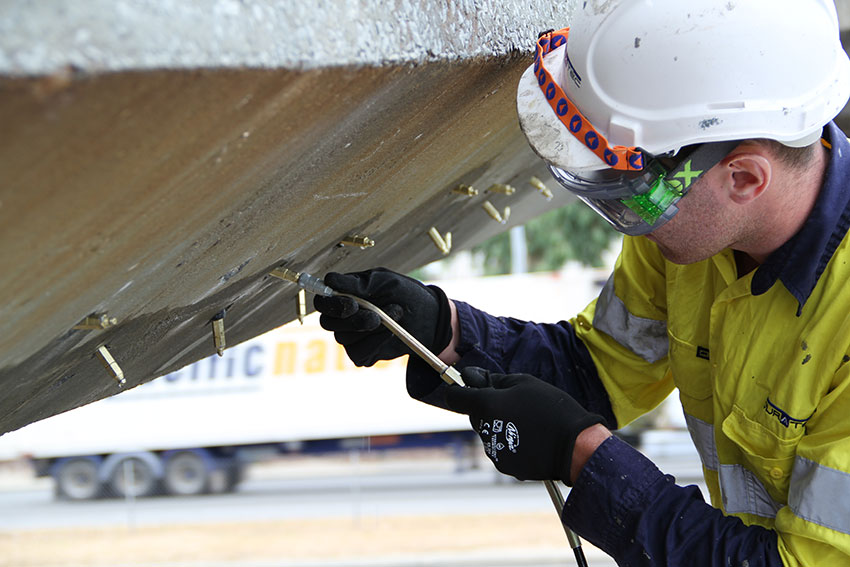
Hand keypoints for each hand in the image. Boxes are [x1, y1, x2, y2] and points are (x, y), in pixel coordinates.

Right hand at [313, 268, 451, 366]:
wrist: (427, 317)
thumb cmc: (404, 293)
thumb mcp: (384, 281)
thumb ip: (359, 283)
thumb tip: (330, 281)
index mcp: (343, 295)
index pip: (322, 302)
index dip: (331, 304)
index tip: (353, 304)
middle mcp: (342, 318)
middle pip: (327, 323)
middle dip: (352, 320)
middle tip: (376, 317)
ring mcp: (350, 337)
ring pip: (343, 338)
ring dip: (371, 329)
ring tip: (394, 316)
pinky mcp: (361, 354)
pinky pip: (358, 353)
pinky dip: (376, 343)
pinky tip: (391, 334)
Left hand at [445, 367, 604, 483]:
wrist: (576, 446)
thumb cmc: (552, 409)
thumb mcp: (524, 383)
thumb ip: (493, 380)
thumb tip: (470, 377)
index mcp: (486, 405)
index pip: (454, 397)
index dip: (459, 390)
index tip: (468, 388)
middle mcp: (484, 429)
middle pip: (475, 415)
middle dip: (487, 409)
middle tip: (515, 405)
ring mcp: (493, 450)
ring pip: (488, 433)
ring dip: (500, 426)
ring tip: (528, 424)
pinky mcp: (504, 466)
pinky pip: (500, 449)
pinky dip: (510, 444)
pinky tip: (530, 440)